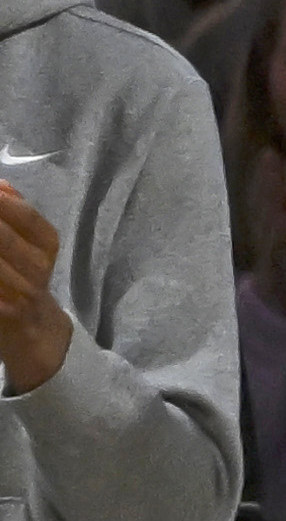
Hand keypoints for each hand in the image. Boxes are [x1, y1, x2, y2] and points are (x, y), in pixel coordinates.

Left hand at [0, 174, 64, 393]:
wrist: (37, 334)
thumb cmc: (24, 280)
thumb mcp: (31, 245)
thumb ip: (18, 214)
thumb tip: (2, 186)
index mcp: (46, 245)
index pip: (26, 217)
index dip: (4, 204)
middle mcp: (39, 268)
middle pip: (5, 239)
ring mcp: (24, 294)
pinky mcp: (9, 314)